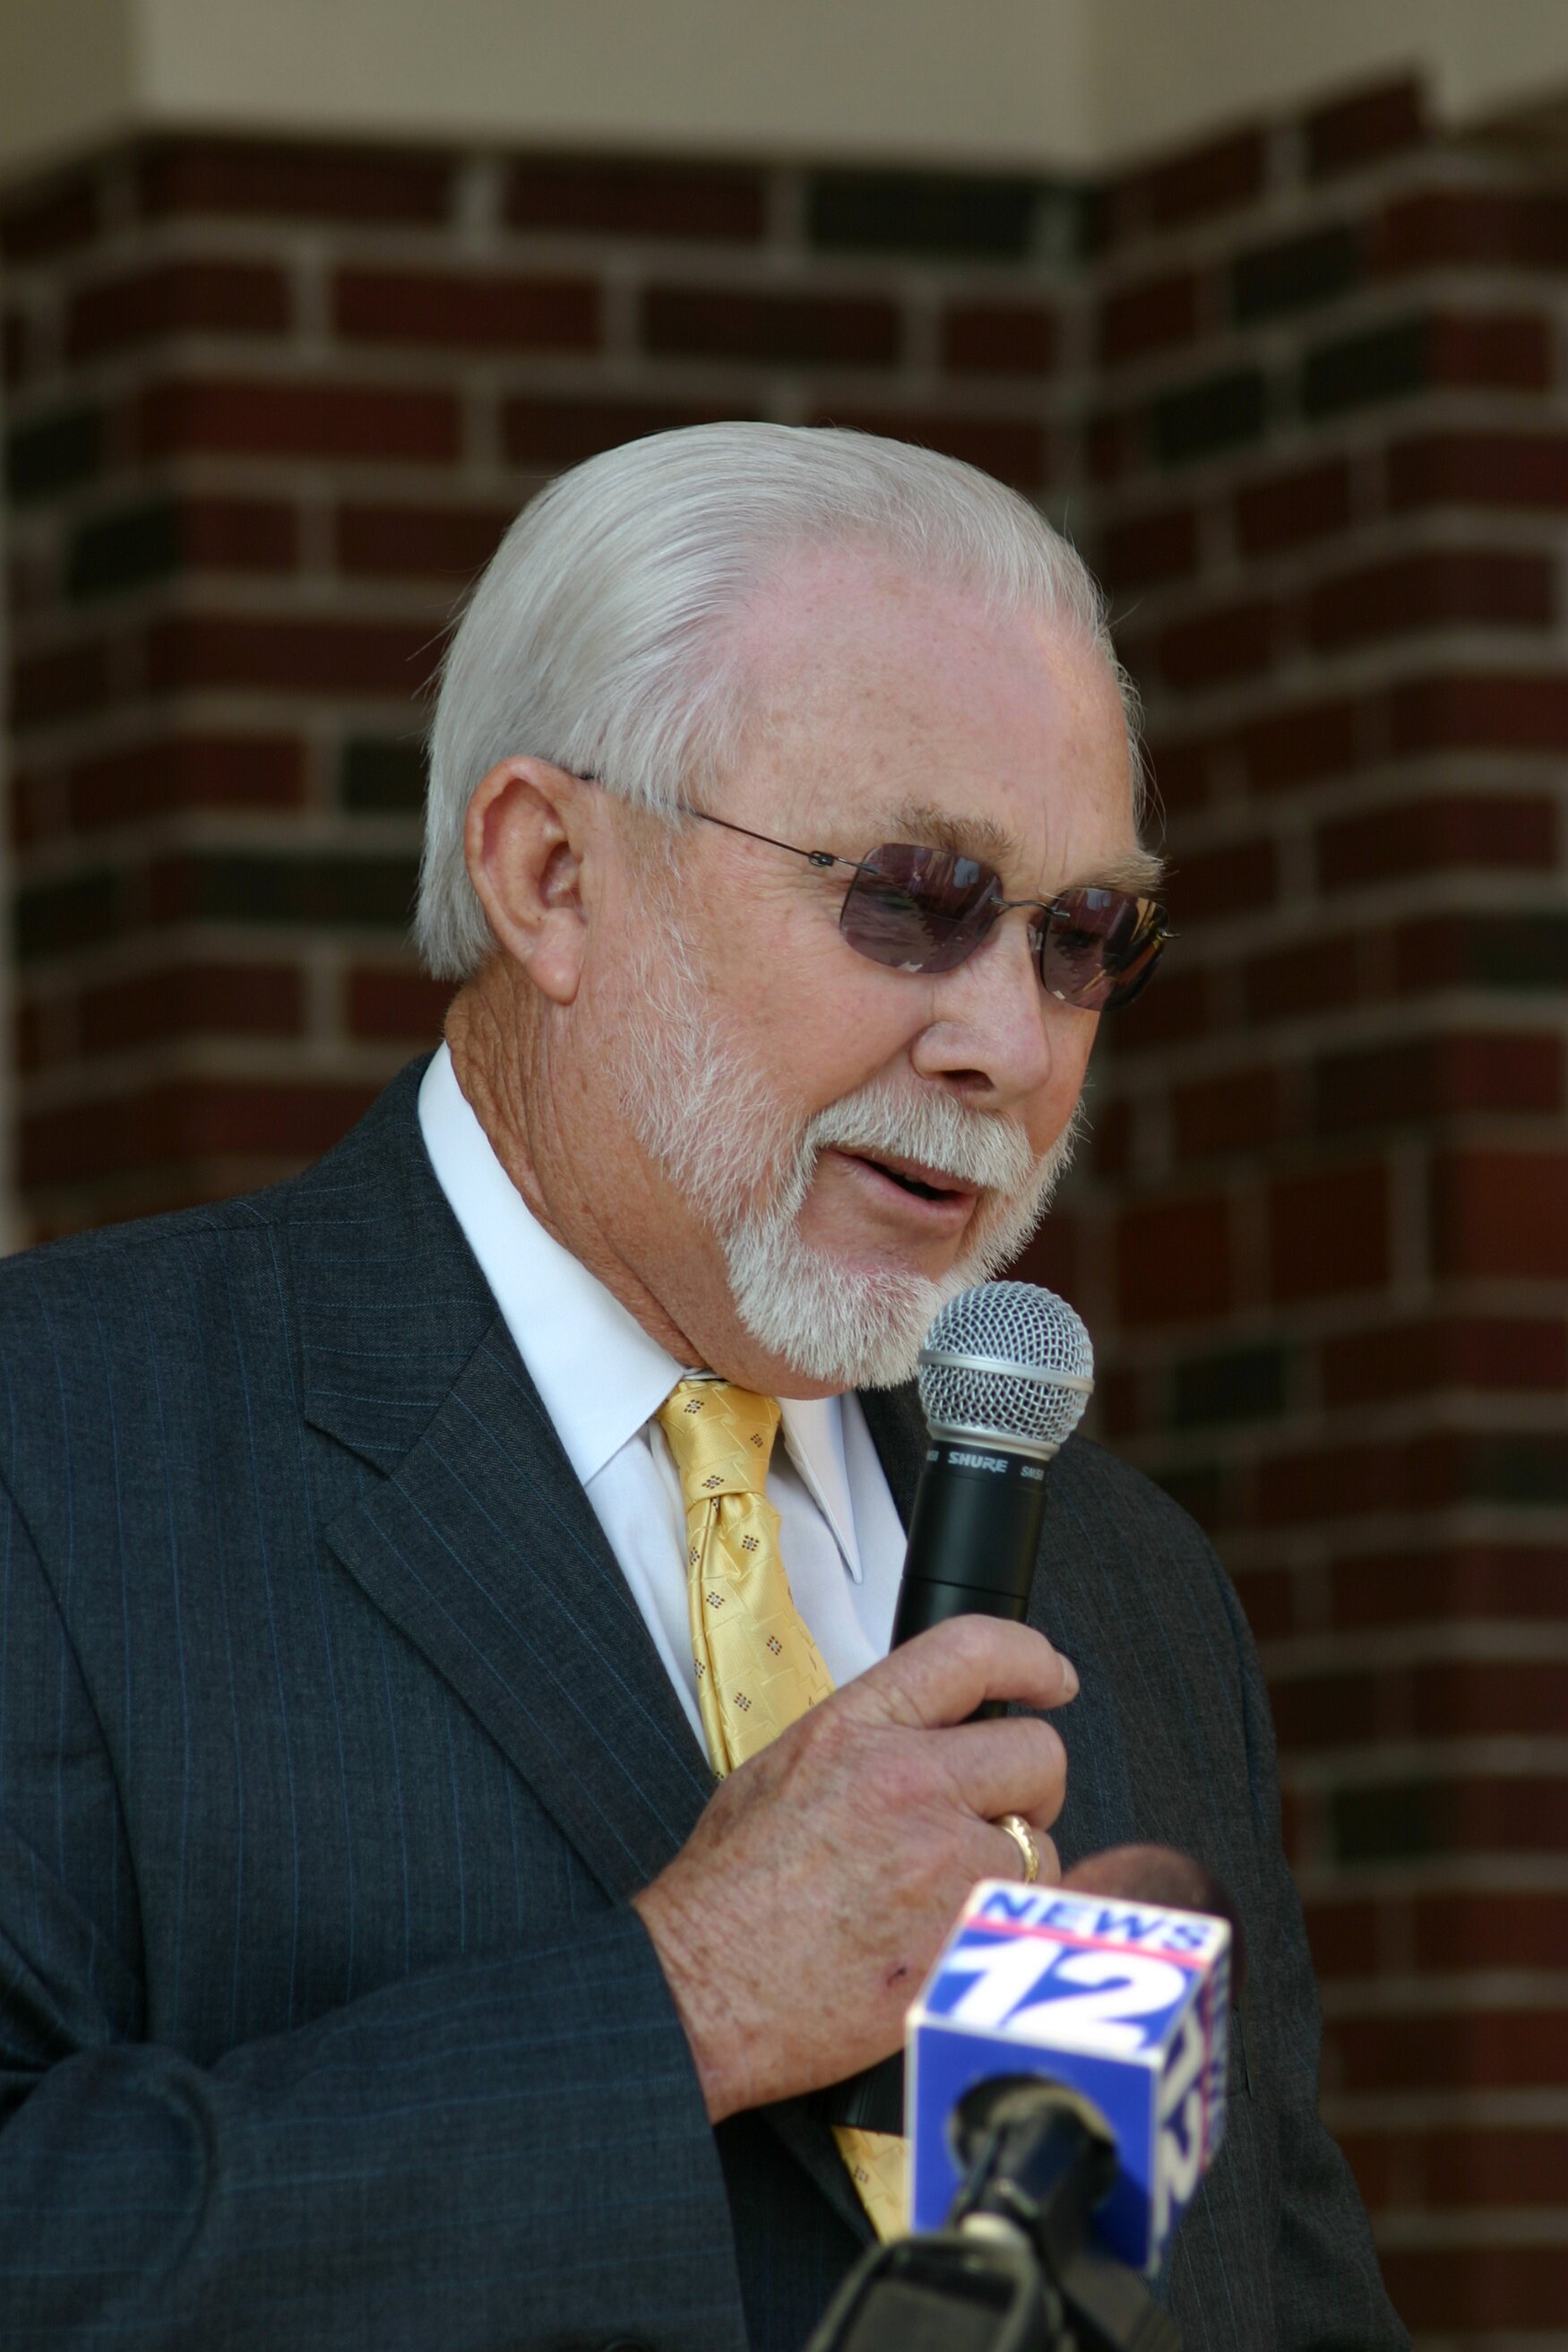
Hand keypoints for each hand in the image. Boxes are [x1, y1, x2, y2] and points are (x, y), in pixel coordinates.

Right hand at [630, 1616, 1075, 2121]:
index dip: (1029, 1658)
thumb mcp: (781, 1768)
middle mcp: (908, 1783)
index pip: (972, 1653)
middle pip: (1036, 1751)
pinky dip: (1002, 1923)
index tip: (1050, 1677)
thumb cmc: (729, 1892)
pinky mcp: (963, 1934)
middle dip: (1025, 1784)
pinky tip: (944, 1933)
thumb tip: (922, 1732)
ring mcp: (943, 1861)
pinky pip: (1026, 1914)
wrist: (706, 1986)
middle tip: (990, 1812)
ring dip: (1011, 1862)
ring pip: (1042, 1841)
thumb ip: (865, 1739)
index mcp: (854, 1730)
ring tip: (943, 1890)